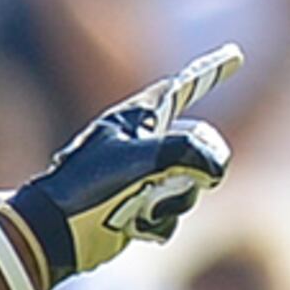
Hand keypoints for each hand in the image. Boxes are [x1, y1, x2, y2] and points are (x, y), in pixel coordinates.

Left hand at [0, 45, 240, 289]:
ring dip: (170, 200)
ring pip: (189, 183)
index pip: (182, 87)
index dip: (211, 71)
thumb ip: (188, 150)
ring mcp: (141, 176)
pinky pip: (173, 211)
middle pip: (197, 146)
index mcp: (135, 119)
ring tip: (135, 206)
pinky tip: (131, 226)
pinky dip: (158, 222)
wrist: (54, 234)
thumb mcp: (141, 158)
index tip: (235, 55)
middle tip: (170, 179)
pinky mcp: (139, 207)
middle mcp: (141, 144)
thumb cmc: (88, 187)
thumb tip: (214, 169)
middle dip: (192, 168)